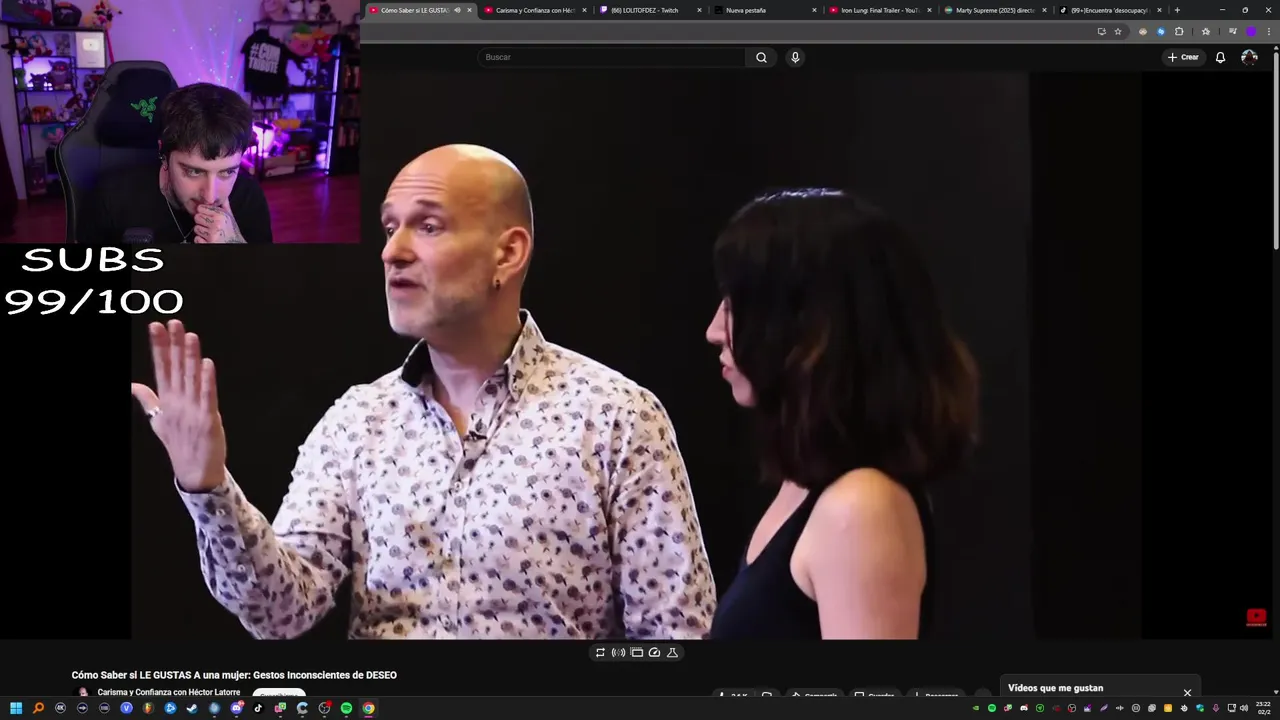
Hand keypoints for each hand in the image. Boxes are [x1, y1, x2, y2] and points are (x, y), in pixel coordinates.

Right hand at [131, 320, 227, 492]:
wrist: (194, 472)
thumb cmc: (179, 444)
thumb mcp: (158, 420)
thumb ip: (148, 400)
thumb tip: (132, 385)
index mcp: (167, 400)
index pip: (161, 368)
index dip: (159, 346)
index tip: (155, 326)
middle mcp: (177, 403)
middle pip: (175, 368)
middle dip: (173, 345)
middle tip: (172, 322)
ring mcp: (192, 410)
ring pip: (191, 378)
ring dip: (190, 357)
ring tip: (189, 336)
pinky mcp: (208, 419)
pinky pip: (208, 396)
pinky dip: (208, 381)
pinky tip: (207, 364)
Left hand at [193, 203, 245, 243]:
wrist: (236, 244)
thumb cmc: (232, 231)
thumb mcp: (230, 216)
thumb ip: (224, 205)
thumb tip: (223, 195)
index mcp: (220, 215)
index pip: (200, 208)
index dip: (204, 212)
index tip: (209, 216)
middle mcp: (216, 224)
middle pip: (196, 217)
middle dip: (202, 221)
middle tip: (210, 225)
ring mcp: (211, 234)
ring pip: (196, 228)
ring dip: (202, 231)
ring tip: (210, 232)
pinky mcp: (208, 243)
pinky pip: (197, 239)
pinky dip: (201, 240)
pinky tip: (208, 239)